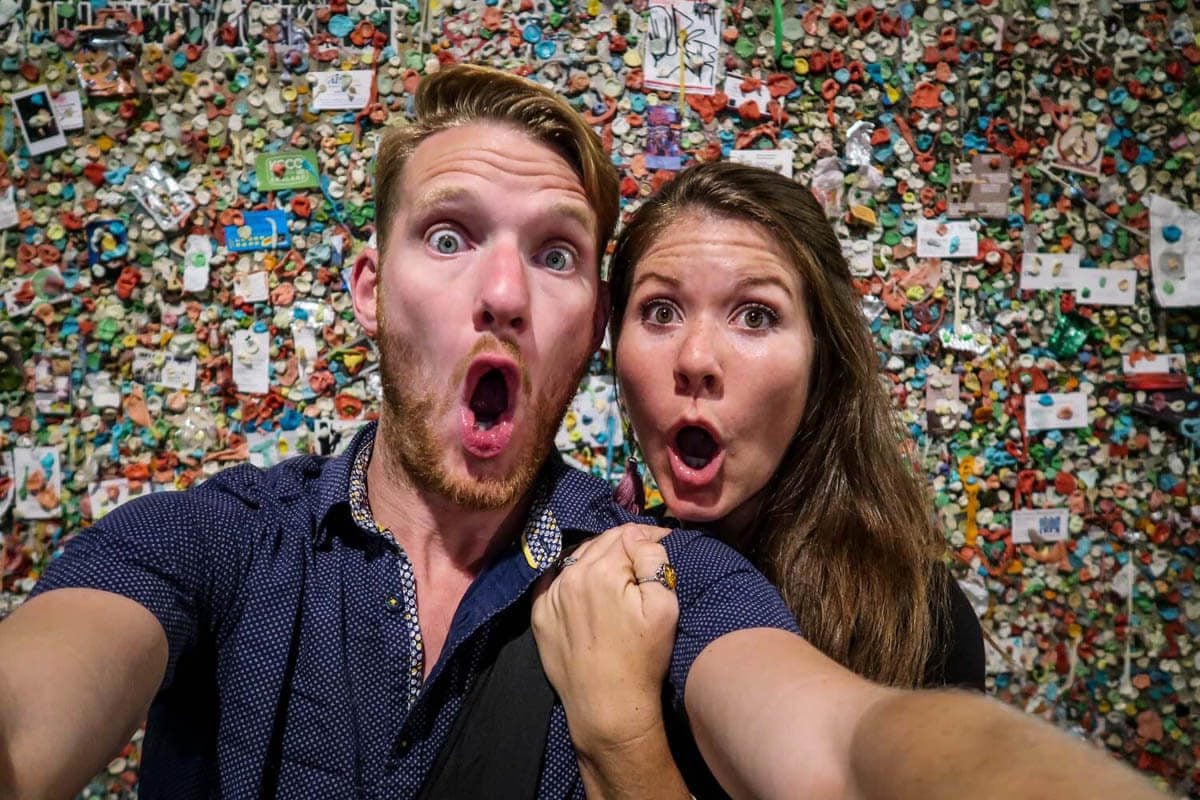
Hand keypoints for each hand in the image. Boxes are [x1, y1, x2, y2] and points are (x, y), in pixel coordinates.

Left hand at [532, 523, 679, 752]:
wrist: (607, 707)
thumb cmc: (643, 658)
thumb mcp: (664, 607)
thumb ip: (652, 561)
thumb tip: (640, 537)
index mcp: (602, 571)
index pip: (627, 534)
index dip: (649, 536)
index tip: (662, 544)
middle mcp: (570, 576)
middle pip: (600, 543)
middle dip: (624, 545)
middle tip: (643, 556)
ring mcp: (550, 596)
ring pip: (577, 558)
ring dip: (598, 558)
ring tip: (617, 571)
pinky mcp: (540, 615)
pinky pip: (556, 580)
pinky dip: (572, 576)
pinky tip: (586, 585)